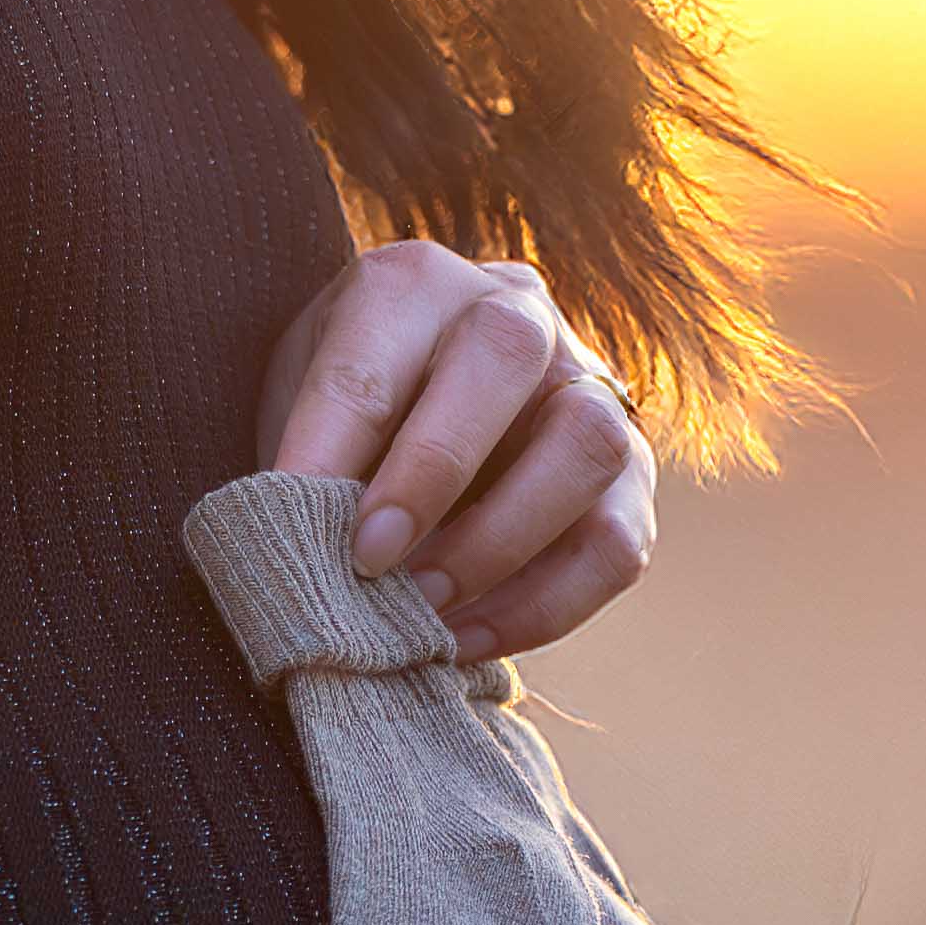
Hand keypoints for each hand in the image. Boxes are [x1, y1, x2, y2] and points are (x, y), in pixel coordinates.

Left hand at [255, 241, 654, 666]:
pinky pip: (616, 544)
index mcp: (417, 285)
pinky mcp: (631, 476)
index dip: (333, 444)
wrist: (417, 423)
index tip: (294, 519)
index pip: (377, 354)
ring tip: (423, 608)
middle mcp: (519, 314)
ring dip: (499, 542)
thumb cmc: (346, 420)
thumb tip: (300, 551)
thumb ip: (306, 462)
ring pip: (588, 444)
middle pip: (508, 353)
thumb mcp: (301, 411)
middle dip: (434, 467)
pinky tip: (465, 639)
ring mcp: (591, 389)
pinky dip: (542, 608)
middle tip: (368, 560)